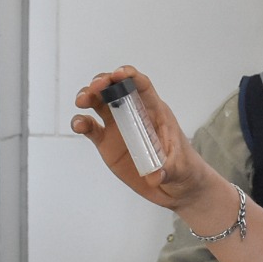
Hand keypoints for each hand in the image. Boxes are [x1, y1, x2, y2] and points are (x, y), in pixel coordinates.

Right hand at [70, 67, 202, 207]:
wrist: (176, 187)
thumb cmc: (183, 168)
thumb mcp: (179, 169)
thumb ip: (167, 170)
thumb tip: (156, 175)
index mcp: (155, 112)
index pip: (143, 87)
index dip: (130, 76)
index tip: (118, 74)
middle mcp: (134, 114)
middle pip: (116, 88)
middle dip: (104, 82)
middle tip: (95, 87)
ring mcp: (119, 126)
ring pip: (99, 103)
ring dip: (88, 97)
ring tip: (82, 101)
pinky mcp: (106, 142)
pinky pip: (91, 128)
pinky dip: (81, 123)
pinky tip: (79, 125)